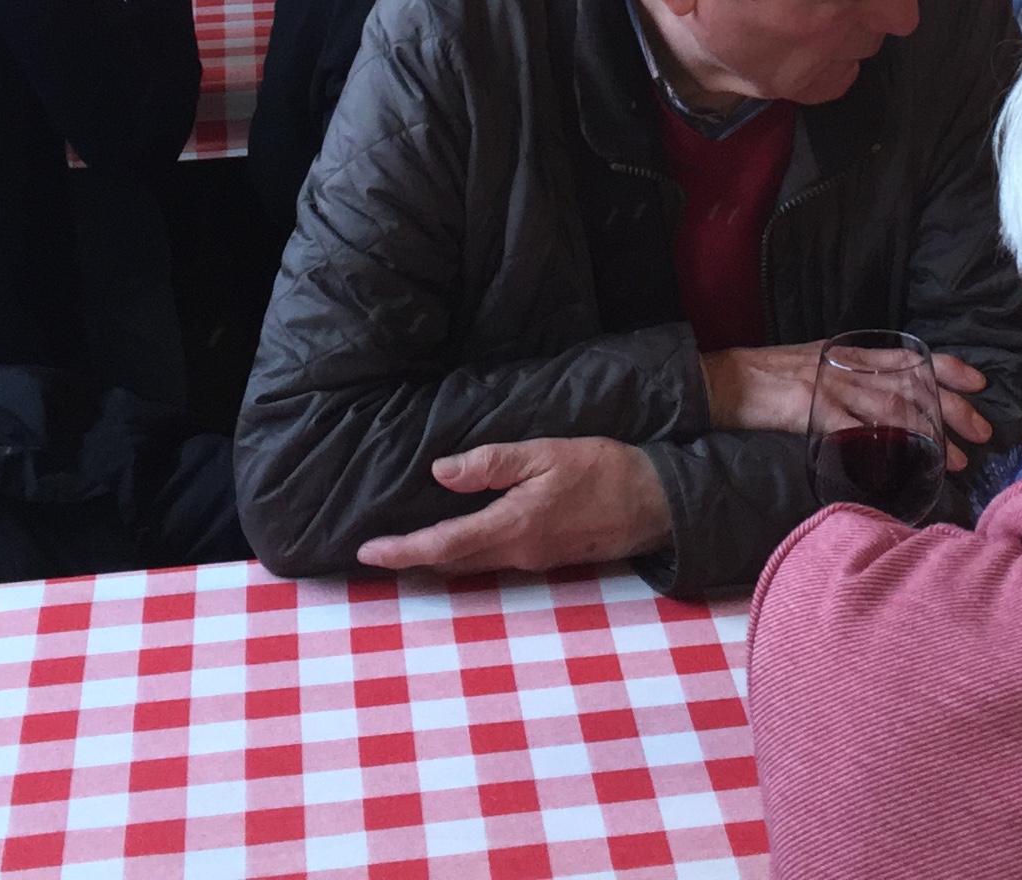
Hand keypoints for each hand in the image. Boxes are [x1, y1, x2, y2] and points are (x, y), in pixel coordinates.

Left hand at [352, 438, 670, 573]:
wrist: (654, 504)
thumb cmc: (602, 471)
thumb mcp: (546, 453)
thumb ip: (492, 464)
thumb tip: (440, 472)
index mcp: (512, 526)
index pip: (442, 545)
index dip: (402, 551)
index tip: (367, 553)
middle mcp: (516, 554)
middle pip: (449, 565)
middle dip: (410, 560)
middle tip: (373, 553)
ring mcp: (531, 562)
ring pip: (469, 566)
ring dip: (435, 559)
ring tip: (404, 546)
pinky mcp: (544, 559)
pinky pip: (491, 561)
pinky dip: (463, 554)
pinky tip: (456, 539)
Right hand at [702, 344, 992, 470]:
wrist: (722, 381)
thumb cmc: (768, 379)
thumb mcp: (816, 367)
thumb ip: (850, 380)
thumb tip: (885, 403)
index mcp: (851, 354)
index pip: (910, 357)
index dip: (948, 369)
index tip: (980, 382)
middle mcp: (848, 367)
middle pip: (912, 385)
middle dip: (952, 409)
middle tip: (982, 431)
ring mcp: (831, 388)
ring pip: (893, 407)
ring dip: (929, 434)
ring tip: (956, 459)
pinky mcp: (812, 412)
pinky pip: (853, 432)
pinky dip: (881, 447)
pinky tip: (902, 464)